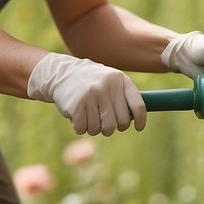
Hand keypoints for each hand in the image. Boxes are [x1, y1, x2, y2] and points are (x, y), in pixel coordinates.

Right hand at [27, 53, 146, 135]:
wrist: (61, 73)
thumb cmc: (91, 83)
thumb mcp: (110, 81)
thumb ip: (123, 97)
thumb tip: (137, 120)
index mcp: (119, 80)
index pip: (138, 106)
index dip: (141, 120)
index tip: (139, 128)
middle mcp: (106, 86)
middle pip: (120, 123)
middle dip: (112, 127)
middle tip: (104, 122)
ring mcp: (91, 95)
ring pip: (101, 129)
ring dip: (94, 128)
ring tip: (88, 115)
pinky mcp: (76, 104)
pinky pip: (83, 129)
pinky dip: (80, 127)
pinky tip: (77, 115)